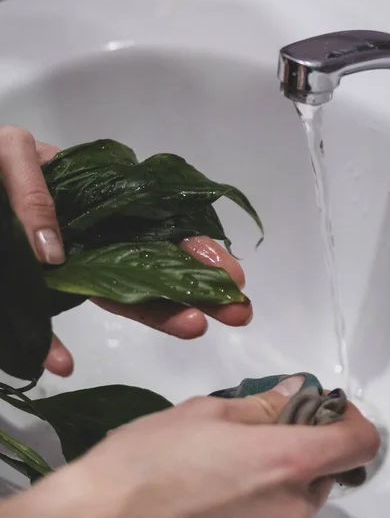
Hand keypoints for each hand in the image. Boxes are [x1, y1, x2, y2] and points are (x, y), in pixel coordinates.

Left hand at [0, 126, 251, 376]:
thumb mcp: (13, 153)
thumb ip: (34, 190)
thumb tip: (53, 254)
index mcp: (102, 206)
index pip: (159, 231)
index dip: (195, 252)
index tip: (228, 272)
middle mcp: (95, 242)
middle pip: (153, 270)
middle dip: (200, 290)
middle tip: (239, 311)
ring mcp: (69, 270)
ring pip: (119, 297)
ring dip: (160, 315)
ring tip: (196, 326)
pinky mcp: (32, 292)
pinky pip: (43, 323)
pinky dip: (50, 346)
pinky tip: (63, 363)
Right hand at [4, 376, 379, 517]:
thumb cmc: (151, 455)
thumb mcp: (208, 410)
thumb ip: (264, 404)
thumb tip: (298, 391)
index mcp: (287, 463)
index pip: (360, 443)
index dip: (350, 418)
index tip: (322, 405)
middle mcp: (292, 510)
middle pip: (326, 471)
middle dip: (305, 443)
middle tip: (261, 424)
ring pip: (298, 497)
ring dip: (281, 473)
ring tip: (230, 458)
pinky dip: (261, 500)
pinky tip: (216, 490)